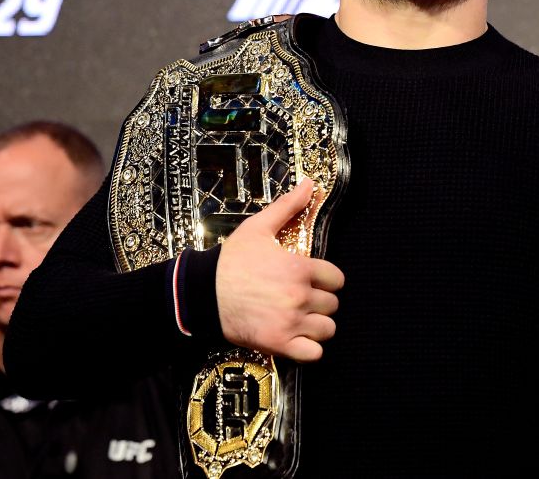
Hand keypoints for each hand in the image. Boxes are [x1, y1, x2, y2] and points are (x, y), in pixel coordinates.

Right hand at [215, 178, 343, 361]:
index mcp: (300, 268)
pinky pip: (314, 353)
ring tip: (301, 319)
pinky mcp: (279, 344)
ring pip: (327, 329)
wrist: (201, 293)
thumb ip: (288, 206)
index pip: (337, 279)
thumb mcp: (259, 228)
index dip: (327, 280)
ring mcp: (291, 322)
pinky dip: (310, 349)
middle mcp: (300, 296)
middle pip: (332, 304)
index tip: (313, 280)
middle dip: (320, 301)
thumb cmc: (230, 261)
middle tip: (302, 298)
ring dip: (317, 325)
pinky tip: (298, 338)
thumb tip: (310, 183)